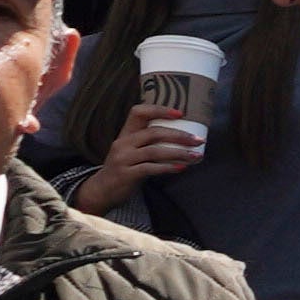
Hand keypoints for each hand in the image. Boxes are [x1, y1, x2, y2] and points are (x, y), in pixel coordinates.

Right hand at [81, 104, 206, 205]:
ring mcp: (123, 158)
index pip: (138, 112)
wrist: (102, 190)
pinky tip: (182, 167)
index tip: (180, 114)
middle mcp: (123, 143)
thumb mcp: (132, 151)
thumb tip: (183, 139)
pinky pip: (150, 168)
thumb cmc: (125, 168)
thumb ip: (150, 143)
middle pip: (153, 132)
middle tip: (198, 140)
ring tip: (195, 156)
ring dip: (178, 153)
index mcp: (125, 133)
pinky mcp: (126, 174)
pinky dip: (168, 167)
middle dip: (179, 135)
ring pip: (154, 151)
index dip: (159, 110)